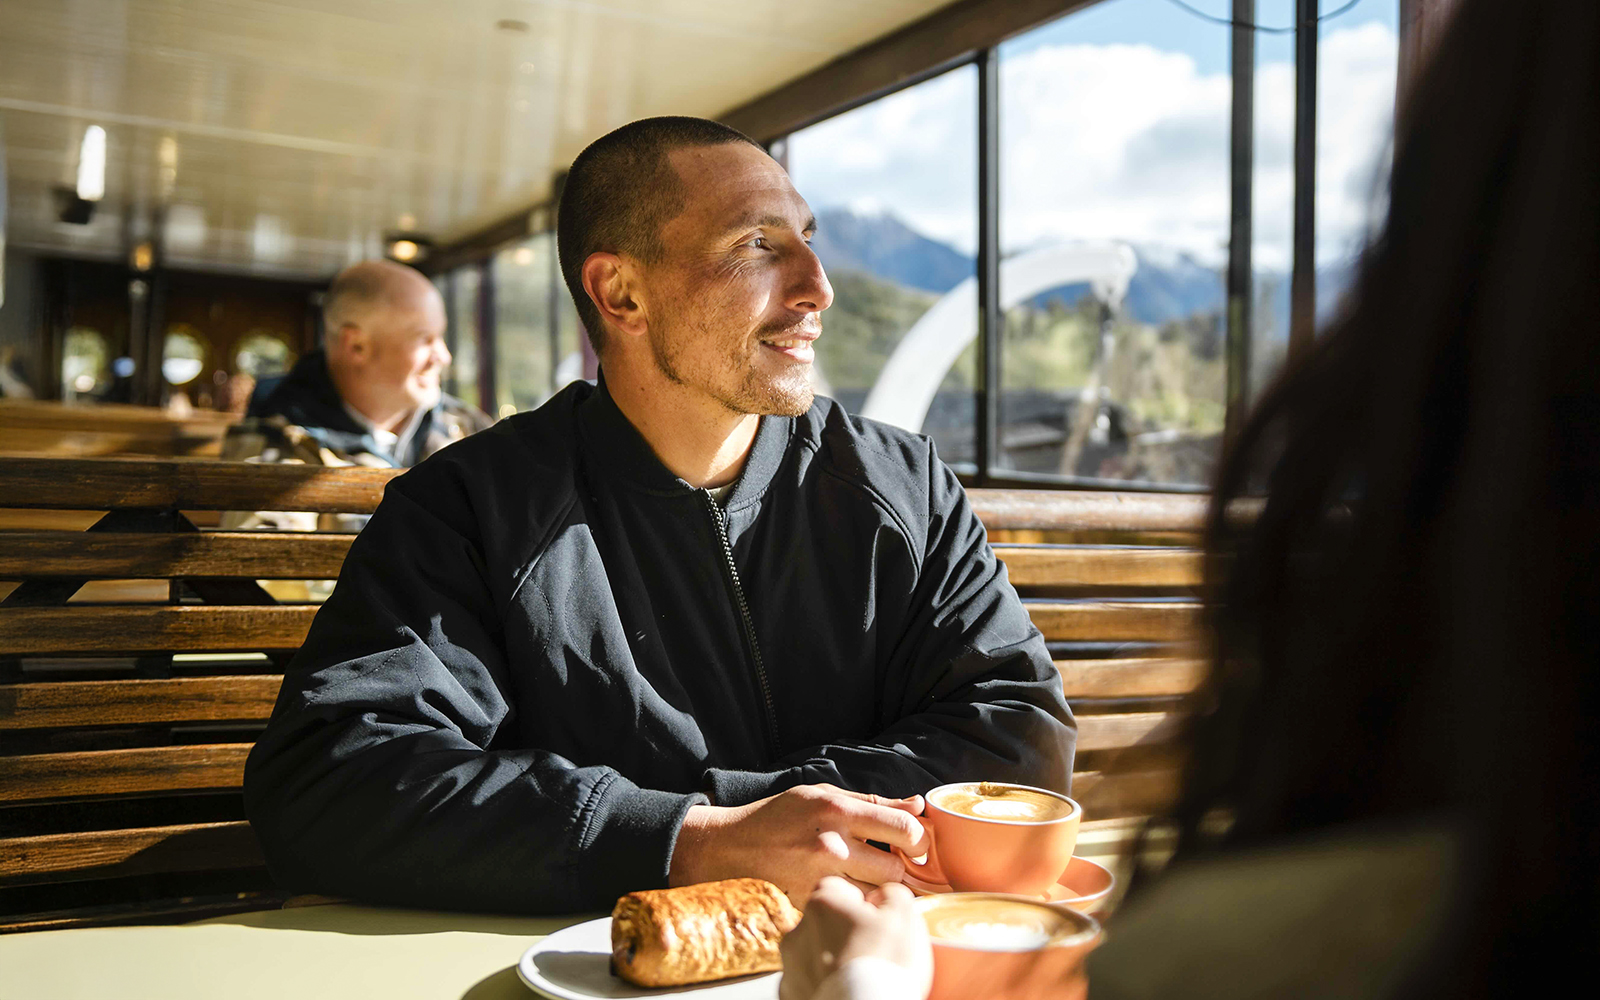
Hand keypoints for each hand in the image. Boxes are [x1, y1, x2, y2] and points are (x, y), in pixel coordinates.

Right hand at [669, 783, 928, 901]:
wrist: (732, 846)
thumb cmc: (781, 816)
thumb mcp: (824, 795)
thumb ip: (874, 803)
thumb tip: (918, 806)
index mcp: (838, 812)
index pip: (904, 830)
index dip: (919, 840)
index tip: (915, 844)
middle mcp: (831, 846)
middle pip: (895, 871)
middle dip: (900, 869)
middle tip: (893, 864)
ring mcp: (819, 878)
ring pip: (875, 895)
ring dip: (878, 889)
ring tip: (869, 878)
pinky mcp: (809, 902)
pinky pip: (849, 907)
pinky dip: (855, 903)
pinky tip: (846, 890)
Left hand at [779, 877, 931, 999]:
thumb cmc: (884, 966)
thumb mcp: (904, 916)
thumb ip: (891, 894)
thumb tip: (882, 896)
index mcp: (822, 905)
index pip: (837, 888)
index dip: (860, 904)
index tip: (875, 922)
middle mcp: (797, 932)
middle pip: (825, 923)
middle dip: (845, 933)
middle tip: (873, 954)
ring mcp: (791, 967)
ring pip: (815, 954)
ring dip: (833, 960)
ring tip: (861, 978)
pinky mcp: (790, 995)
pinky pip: (809, 982)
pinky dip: (825, 985)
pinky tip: (847, 992)